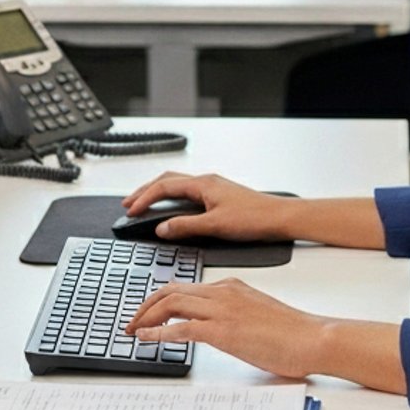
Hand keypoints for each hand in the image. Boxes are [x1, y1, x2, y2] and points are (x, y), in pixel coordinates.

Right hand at [122, 172, 289, 241]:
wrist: (280, 218)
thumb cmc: (255, 218)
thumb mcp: (215, 226)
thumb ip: (186, 226)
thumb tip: (162, 228)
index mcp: (203, 184)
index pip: (164, 186)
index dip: (144, 198)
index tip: (130, 210)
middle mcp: (207, 182)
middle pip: (167, 181)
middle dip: (145, 191)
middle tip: (129, 204)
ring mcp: (214, 188)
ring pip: (178, 186)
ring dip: (158, 194)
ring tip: (144, 205)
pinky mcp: (220, 197)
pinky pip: (188, 193)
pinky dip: (173, 200)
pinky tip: (172, 210)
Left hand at [126, 277, 327, 379]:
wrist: (313, 337)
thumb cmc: (293, 332)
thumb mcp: (258, 314)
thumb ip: (235, 314)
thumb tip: (216, 328)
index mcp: (232, 287)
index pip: (185, 287)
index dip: (160, 299)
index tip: (147, 313)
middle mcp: (223, 292)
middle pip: (170, 291)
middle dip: (145, 306)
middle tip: (131, 322)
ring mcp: (222, 310)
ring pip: (170, 304)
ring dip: (145, 318)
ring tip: (132, 332)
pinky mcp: (223, 331)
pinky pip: (181, 328)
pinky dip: (158, 333)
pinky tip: (146, 340)